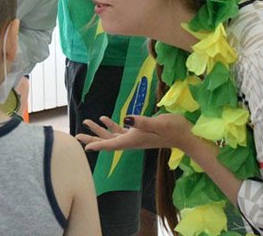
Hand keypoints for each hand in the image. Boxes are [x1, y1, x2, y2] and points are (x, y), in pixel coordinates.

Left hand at [76, 114, 193, 151]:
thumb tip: (125, 118)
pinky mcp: (139, 133)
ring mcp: (134, 138)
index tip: (82, 145)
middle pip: (106, 142)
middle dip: (91, 138)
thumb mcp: (158, 123)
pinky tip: (105, 118)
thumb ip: (142, 121)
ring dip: (98, 130)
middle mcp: (131, 141)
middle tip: (76, 135)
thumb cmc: (173, 128)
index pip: (110, 145)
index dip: (96, 144)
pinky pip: (120, 131)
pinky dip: (111, 125)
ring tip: (86, 122)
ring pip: (111, 136)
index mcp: (133, 140)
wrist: (186, 135)